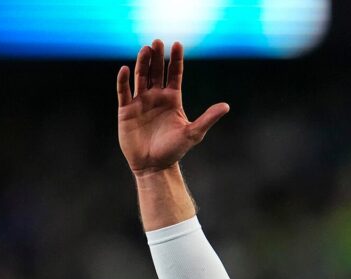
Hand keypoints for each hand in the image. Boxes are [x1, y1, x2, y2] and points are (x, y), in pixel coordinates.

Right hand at [117, 40, 228, 174]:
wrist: (154, 166)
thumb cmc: (175, 150)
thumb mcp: (194, 133)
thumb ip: (208, 118)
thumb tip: (226, 106)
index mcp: (173, 100)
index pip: (175, 75)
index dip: (176, 60)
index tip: (177, 44)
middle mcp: (156, 97)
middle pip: (156, 72)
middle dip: (157, 57)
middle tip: (158, 42)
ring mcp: (140, 102)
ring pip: (141, 77)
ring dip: (142, 63)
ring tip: (145, 49)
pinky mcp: (126, 110)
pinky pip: (124, 92)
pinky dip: (124, 80)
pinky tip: (126, 69)